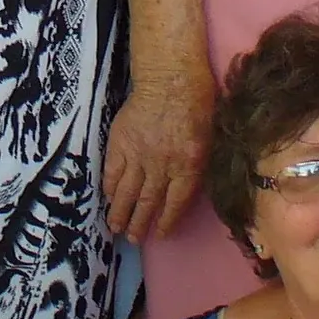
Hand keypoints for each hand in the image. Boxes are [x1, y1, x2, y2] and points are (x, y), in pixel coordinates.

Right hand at [102, 83, 208, 242]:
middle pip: (148, 202)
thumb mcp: (211, 140)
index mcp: (188, 166)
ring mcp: (139, 155)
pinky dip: (110, 187)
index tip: (159, 234)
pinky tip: (108, 198)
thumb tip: (186, 191)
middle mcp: (162, 166)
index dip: (165, 221)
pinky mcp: (120, 143)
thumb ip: (197, 167)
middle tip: (133, 240)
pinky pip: (112, 172)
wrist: (171, 78)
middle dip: (140, 224)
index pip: (175, 203)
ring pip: (128, 192)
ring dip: (121, 212)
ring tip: (115, 227)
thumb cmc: (198, 105)